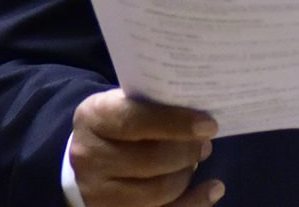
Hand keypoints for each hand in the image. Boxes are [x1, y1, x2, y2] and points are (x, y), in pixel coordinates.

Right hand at [71, 89, 223, 205]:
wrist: (86, 157)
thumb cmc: (116, 123)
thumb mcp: (124, 102)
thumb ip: (154, 104)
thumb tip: (200, 114)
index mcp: (94, 118)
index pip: (135, 120)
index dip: (175, 123)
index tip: (208, 125)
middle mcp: (90, 158)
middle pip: (151, 159)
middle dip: (187, 152)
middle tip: (205, 143)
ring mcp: (99, 193)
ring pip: (158, 191)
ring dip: (187, 175)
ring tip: (198, 160)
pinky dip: (194, 203)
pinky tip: (212, 190)